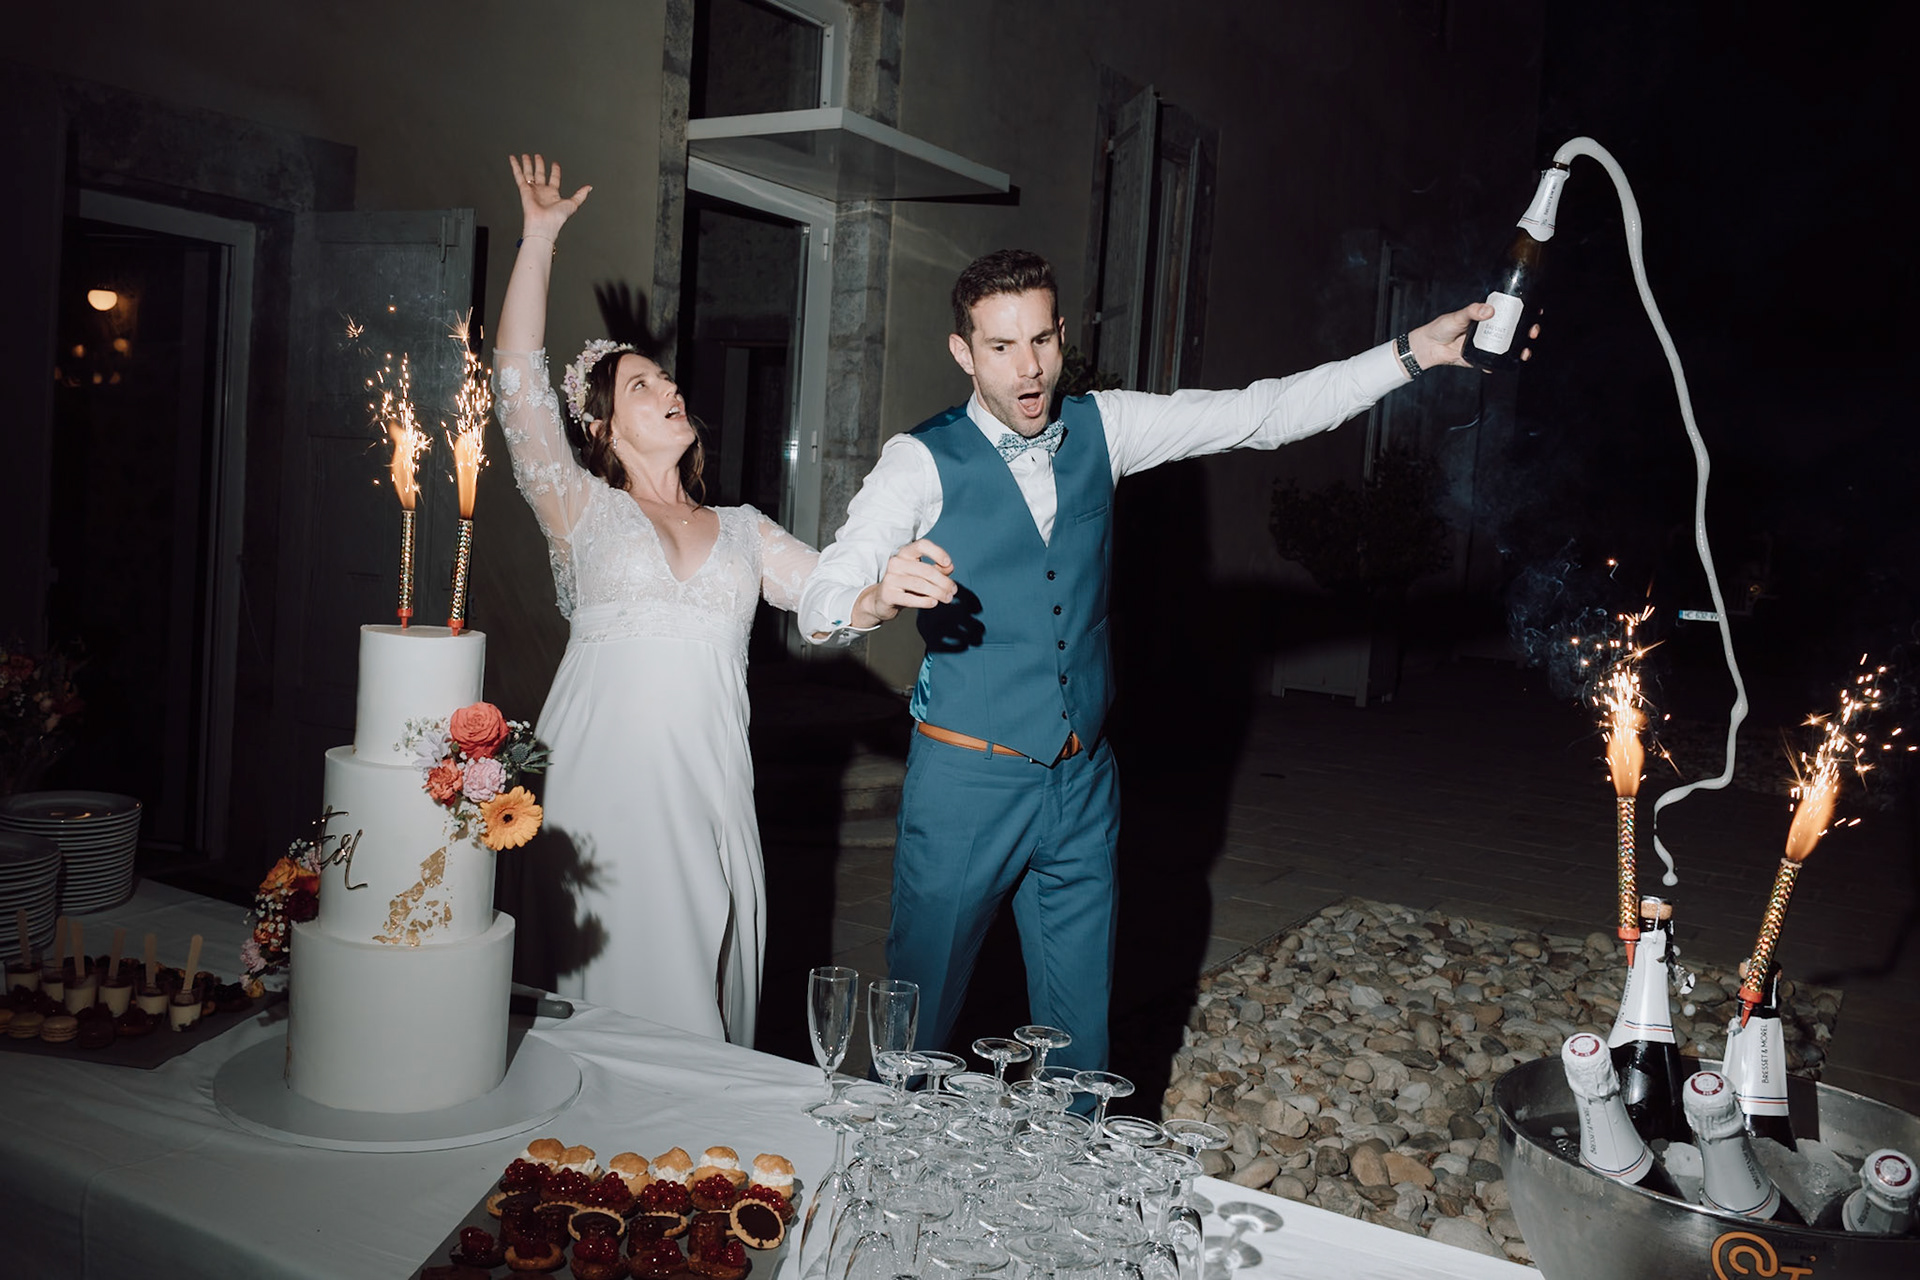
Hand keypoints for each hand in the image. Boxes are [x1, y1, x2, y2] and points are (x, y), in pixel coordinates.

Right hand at [509, 153, 591, 243]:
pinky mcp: (524, 189)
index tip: (555, 163)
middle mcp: (542, 191)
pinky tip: (513, 158)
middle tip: (538, 156)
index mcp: (553, 194)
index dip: (555, 170)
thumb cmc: (557, 218)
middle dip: (539, 165)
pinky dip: (515, 166)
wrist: (544, 224)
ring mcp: (532, 190)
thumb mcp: (574, 204)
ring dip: (527, 164)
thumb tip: (589, 187)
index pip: (554, 179)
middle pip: (540, 174)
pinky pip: (518, 175)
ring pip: (529, 173)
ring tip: (526, 155)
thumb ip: (580, 195)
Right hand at [849, 539, 955, 626]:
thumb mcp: (922, 574)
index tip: (948, 563)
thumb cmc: (906, 584)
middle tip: (953, 591)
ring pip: (920, 584)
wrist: (883, 600)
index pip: (922, 545)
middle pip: (926, 570)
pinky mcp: (888, 594)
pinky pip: (910, 598)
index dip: (937, 552)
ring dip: (938, 593)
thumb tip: (950, 567)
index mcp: (905, 553)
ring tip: (947, 598)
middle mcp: (896, 562)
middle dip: (943, 581)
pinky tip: (934, 603)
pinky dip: (925, 601)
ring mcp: (890, 578)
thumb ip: (937, 569)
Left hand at [1408, 301, 1542, 368]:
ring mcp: (1486, 346)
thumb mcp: (1458, 316)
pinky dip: (1497, 367)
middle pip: (1515, 332)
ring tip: (1525, 352)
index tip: (1537, 312)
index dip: (1526, 313)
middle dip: (1528, 332)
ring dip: (1520, 351)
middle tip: (1532, 332)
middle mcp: (1490, 331)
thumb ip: (1472, 312)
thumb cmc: (1442, 327)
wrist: (1429, 346)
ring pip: (1508, 349)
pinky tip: (1498, 367)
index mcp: (1487, 318)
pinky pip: (1492, 364)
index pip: (1511, 314)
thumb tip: (1488, 311)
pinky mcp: (1479, 359)